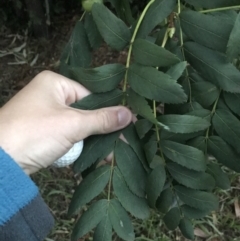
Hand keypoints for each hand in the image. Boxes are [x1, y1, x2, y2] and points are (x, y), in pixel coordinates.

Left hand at [0, 71, 131, 174]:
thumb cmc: (35, 133)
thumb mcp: (73, 124)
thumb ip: (102, 119)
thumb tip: (129, 114)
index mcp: (55, 83)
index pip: (90, 96)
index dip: (108, 112)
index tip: (126, 126)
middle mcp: (49, 95)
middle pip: (85, 112)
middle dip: (101, 130)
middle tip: (120, 144)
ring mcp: (45, 115)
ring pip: (77, 126)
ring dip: (91, 141)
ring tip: (110, 155)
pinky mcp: (42, 132)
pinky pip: (67, 136)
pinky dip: (78, 146)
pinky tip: (94, 156)